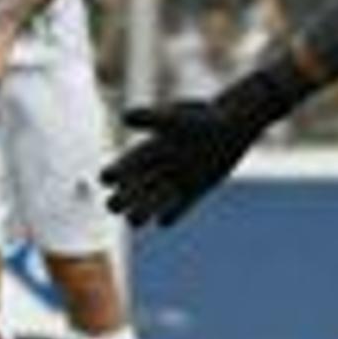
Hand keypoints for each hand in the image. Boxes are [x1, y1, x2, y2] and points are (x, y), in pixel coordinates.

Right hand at [103, 97, 265, 229]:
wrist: (232, 127)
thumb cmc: (202, 119)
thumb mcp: (176, 118)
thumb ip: (152, 118)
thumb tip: (125, 117)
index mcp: (148, 150)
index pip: (125, 166)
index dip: (113, 173)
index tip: (105, 178)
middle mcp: (159, 168)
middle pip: (134, 188)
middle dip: (122, 197)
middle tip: (112, 206)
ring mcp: (176, 180)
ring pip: (152, 200)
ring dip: (141, 210)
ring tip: (133, 220)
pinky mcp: (194, 191)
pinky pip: (178, 208)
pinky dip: (171, 215)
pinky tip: (164, 221)